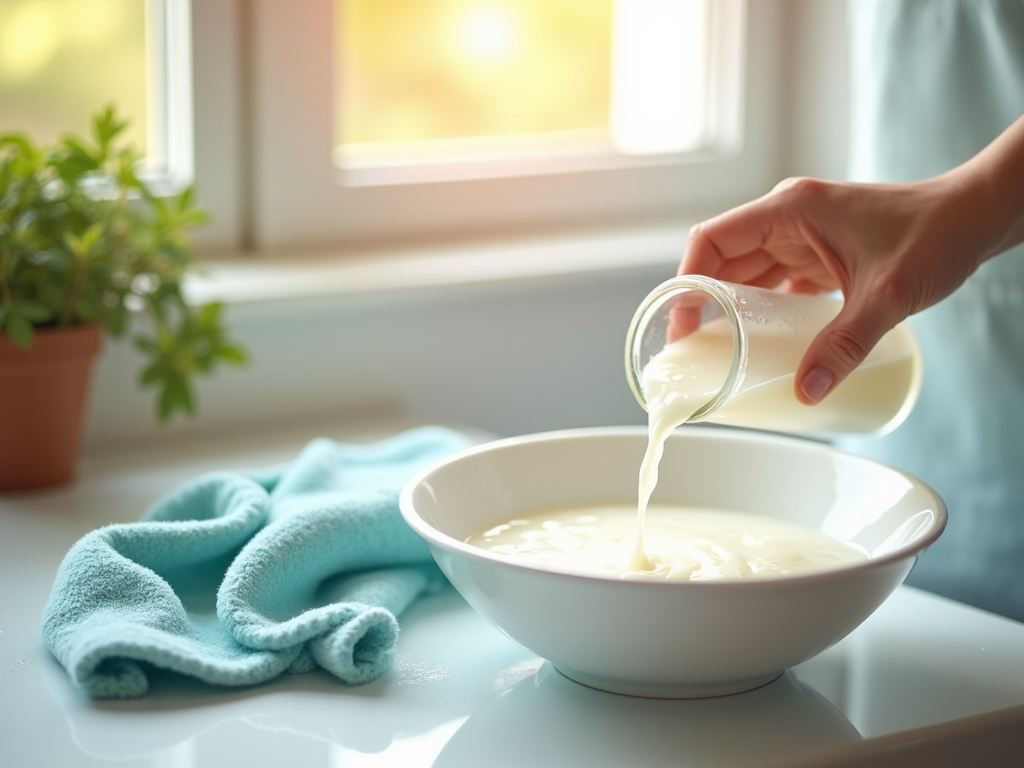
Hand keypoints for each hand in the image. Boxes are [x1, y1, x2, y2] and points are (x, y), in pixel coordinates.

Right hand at [679, 175, 990, 402]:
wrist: (975, 217)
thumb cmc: (937, 234)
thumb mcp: (888, 294)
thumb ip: (845, 344)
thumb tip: (805, 392)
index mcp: (790, 210)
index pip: (712, 242)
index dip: (687, 283)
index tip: (682, 326)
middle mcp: (787, 218)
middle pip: (722, 261)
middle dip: (703, 304)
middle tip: (693, 351)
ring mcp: (800, 236)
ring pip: (744, 273)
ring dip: (729, 309)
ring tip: (716, 352)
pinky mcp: (816, 254)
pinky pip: (772, 283)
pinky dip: (759, 311)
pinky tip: (756, 341)